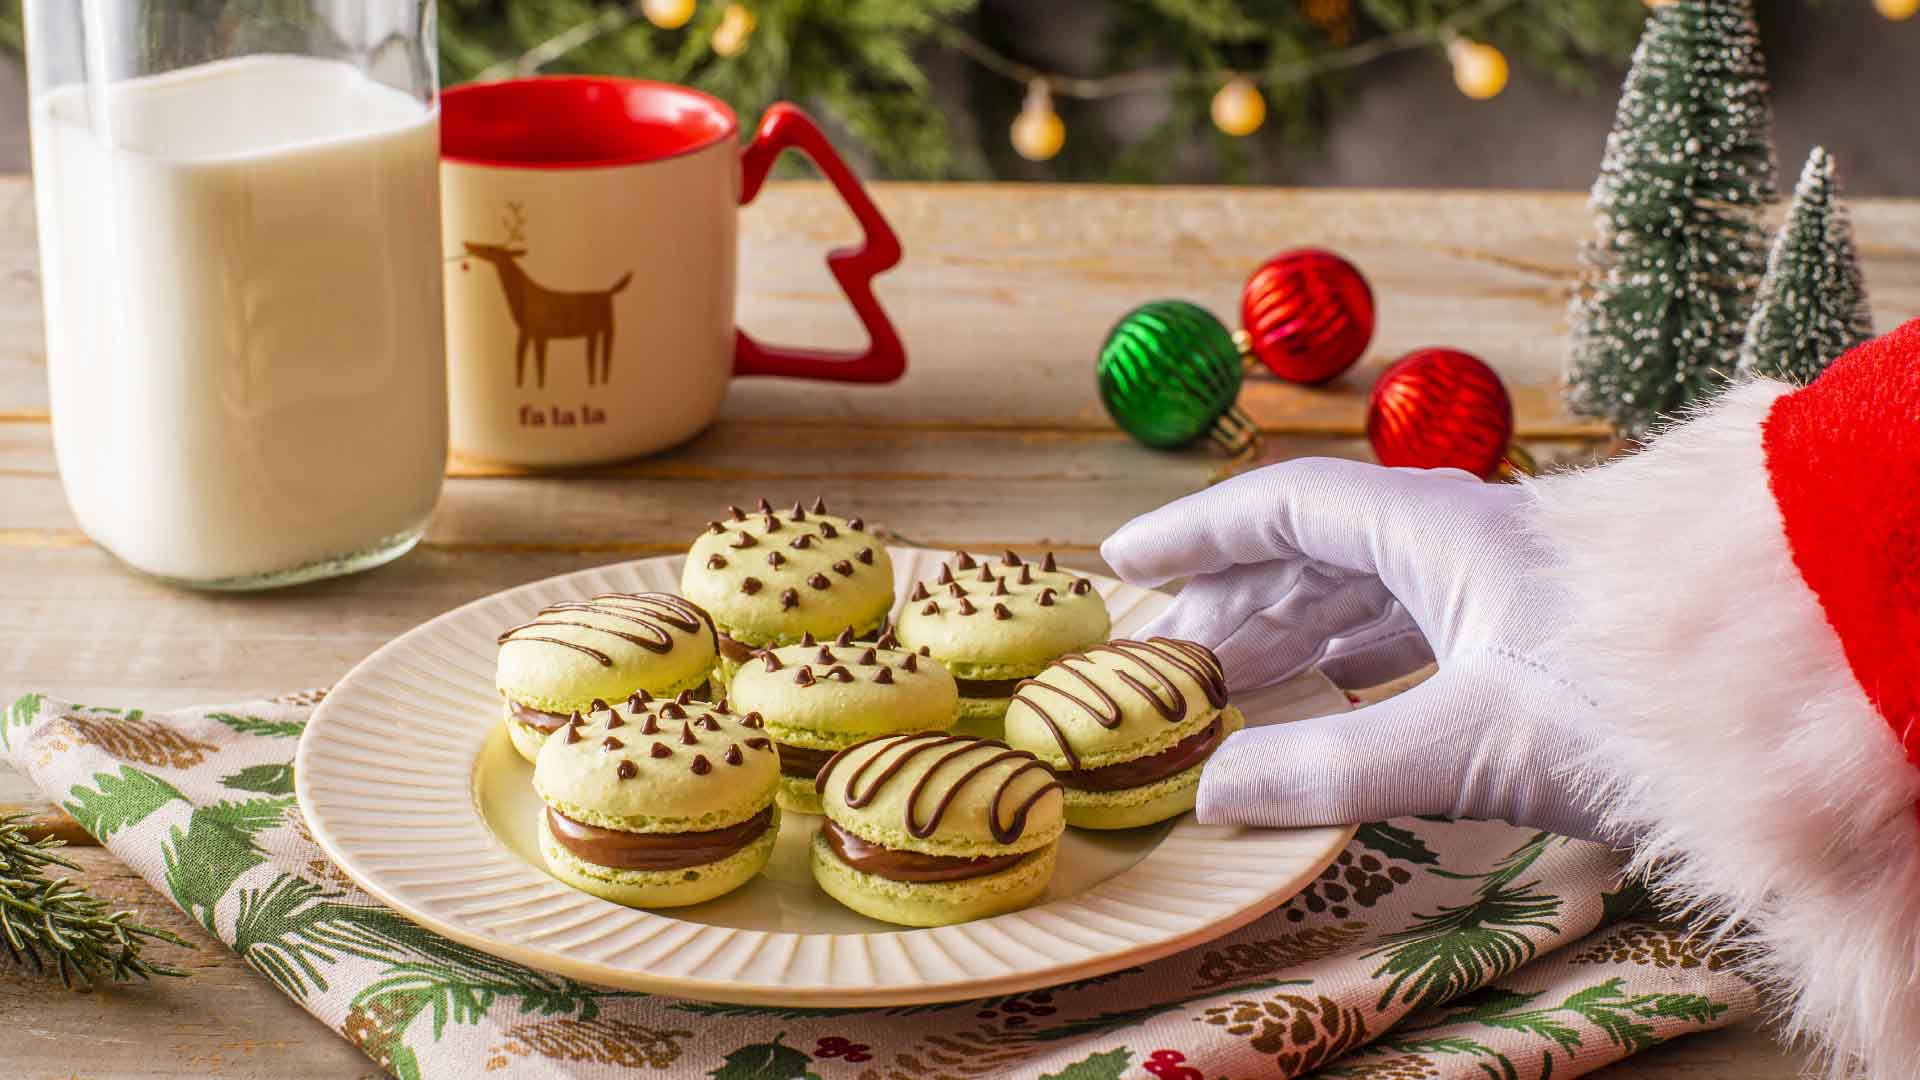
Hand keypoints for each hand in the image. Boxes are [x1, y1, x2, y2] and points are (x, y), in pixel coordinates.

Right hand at [1101, 458, 1613, 841]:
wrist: (1766, 709)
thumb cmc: (1624, 706)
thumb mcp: (1462, 743)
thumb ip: (1330, 769)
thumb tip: (1212, 792)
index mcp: (1436, 529)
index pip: (1284, 506)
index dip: (1195, 533)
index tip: (1122, 561)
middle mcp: (1463, 538)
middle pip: (1315, 550)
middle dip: (1232, 599)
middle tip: (1164, 658)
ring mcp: (1500, 582)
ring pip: (1365, 591)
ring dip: (1288, 633)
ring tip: (1225, 683)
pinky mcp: (1530, 633)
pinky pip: (1411, 627)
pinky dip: (1349, 659)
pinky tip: (1331, 691)